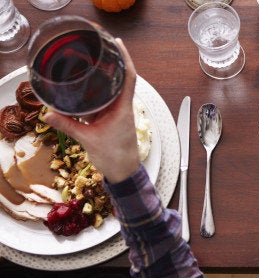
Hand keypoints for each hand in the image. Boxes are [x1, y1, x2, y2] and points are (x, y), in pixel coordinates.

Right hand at [43, 38, 139, 183]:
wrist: (124, 172)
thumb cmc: (114, 156)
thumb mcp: (88, 139)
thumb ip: (68, 125)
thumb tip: (49, 113)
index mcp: (123, 108)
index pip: (129, 78)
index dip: (125, 59)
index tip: (118, 44)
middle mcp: (123, 107)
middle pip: (120, 79)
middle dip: (110, 63)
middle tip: (98, 48)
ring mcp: (118, 112)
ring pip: (111, 90)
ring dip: (102, 78)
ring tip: (89, 63)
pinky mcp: (111, 118)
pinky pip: (103, 101)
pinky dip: (95, 93)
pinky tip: (84, 88)